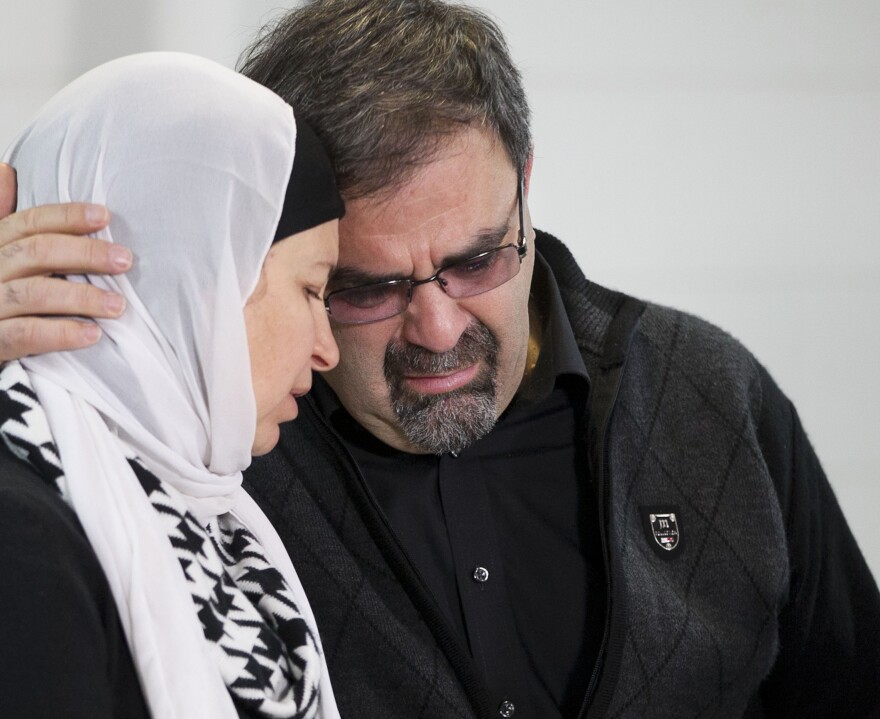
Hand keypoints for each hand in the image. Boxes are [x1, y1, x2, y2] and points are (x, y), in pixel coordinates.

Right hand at [0, 163, 131, 361]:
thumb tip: (6, 169)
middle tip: (124, 260)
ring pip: (33, 293)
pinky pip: (24, 334)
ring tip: (119, 305)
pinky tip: (92, 334)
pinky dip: (60, 333)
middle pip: (35, 253)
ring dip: (81, 297)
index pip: (28, 223)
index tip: (105, 216)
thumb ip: (3, 217)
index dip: (67, 217)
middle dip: (84, 254)